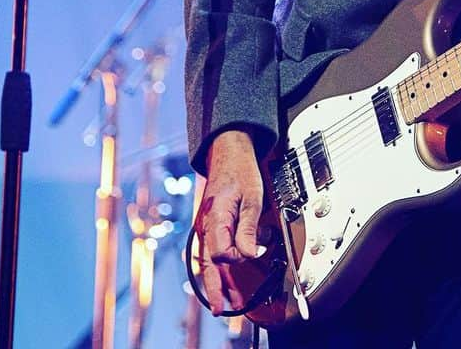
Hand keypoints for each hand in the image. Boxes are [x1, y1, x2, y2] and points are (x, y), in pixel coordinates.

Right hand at [196, 129, 264, 314]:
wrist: (228, 151)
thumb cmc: (240, 170)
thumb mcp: (252, 196)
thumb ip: (249, 226)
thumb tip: (251, 253)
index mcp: (215, 217)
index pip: (222, 251)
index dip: (239, 257)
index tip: (256, 251)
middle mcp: (206, 224)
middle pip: (207, 263)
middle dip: (216, 287)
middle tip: (224, 308)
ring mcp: (205, 225)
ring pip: (206, 260)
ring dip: (215, 281)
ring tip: (224, 302)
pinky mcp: (209, 225)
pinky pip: (208, 251)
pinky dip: (214, 267)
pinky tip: (220, 279)